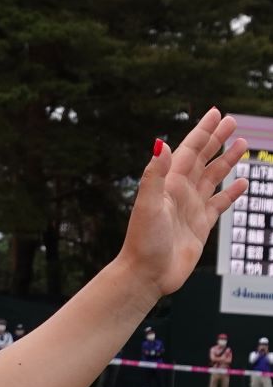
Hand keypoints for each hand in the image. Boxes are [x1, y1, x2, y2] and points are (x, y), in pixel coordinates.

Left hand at [121, 108, 247, 297]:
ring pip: (213, 178)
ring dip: (226, 160)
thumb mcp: (148, 205)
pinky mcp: (200, 226)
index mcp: (169, 184)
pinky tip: (242, 182)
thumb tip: (159, 142)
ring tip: (243, 144)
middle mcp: (180, 193)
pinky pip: (219, 204)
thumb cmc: (143, 241)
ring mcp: (191, 208)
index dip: (203, 131)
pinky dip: (231, 192)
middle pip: (203, 159)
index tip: (217, 113)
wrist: (147, 273)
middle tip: (232, 121)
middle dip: (217, 139)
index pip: (189, 150)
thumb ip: (154, 174)